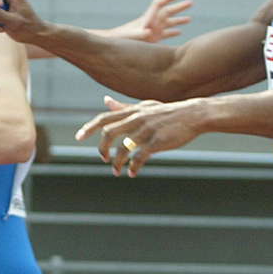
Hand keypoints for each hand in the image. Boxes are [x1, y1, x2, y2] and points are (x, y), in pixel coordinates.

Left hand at [75, 95, 204, 176]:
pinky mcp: (157, 142)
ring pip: (122, 149)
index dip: (89, 127)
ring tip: (117, 171)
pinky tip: (132, 172)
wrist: (194, 114)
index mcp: (132, 111)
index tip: (78, 137)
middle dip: (102, 149)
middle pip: (108, 133)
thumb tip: (105, 101)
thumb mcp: (144, 106)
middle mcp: (136, 119)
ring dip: (116, 163)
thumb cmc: (168, 112)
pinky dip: (133, 167)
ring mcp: (146, 131)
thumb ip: (123, 107)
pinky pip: (139, 158)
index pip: (104, 118)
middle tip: (103, 159)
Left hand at [115, 0, 192, 44]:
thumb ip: (141, 33)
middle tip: (191, 2)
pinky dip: (173, 32)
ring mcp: (153, 30)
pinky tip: (180, 32)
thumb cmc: (122, 38)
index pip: (159, 4)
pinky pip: (165, 34)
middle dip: (179, 7)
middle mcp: (152, 22)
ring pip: (169, 23)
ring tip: (189, 18)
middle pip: (167, 12)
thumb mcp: (132, 36)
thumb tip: (149, 32)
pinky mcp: (153, 39)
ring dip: (178, 21)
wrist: (115, 43)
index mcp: (147, 18)